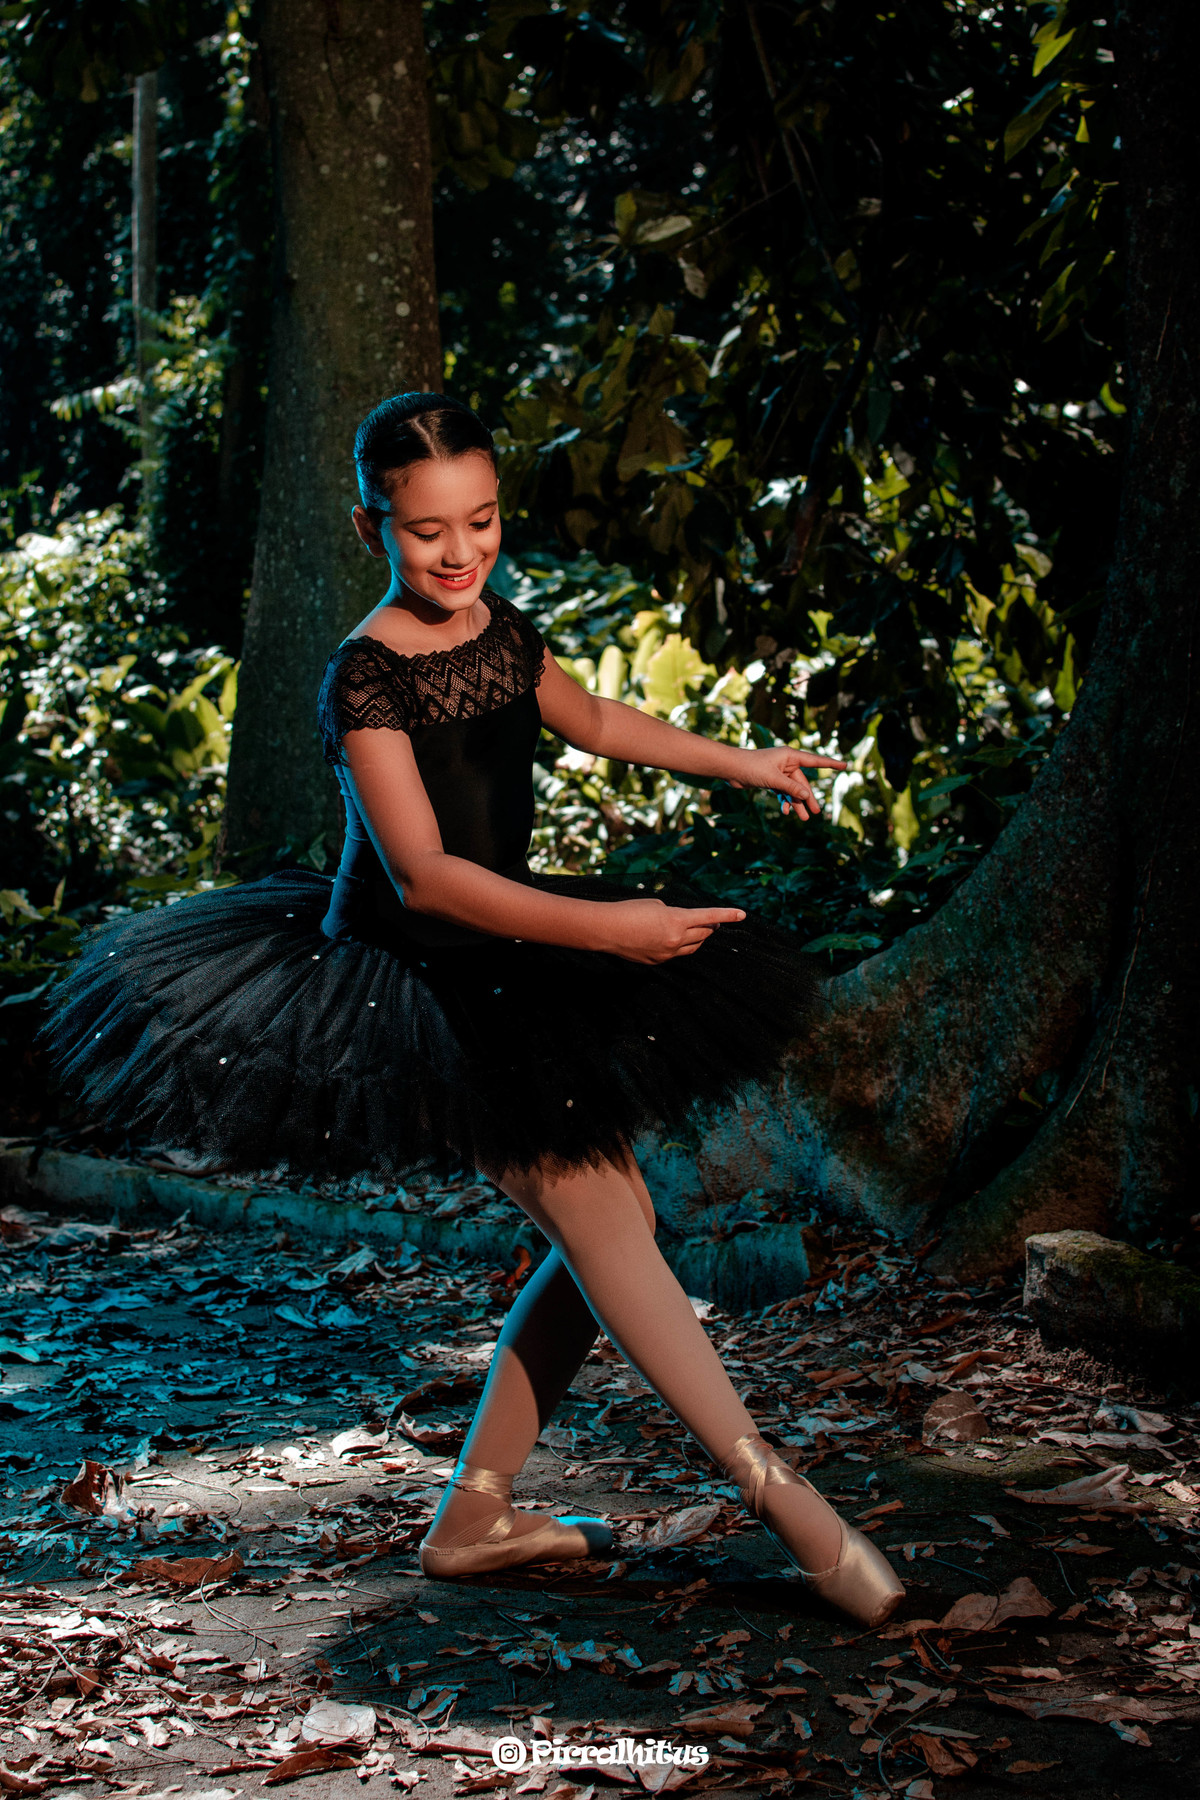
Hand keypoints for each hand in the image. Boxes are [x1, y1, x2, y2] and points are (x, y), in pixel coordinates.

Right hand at [599, 898, 745, 964]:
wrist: (607, 929)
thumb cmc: (630, 910)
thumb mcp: (657, 904)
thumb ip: (675, 914)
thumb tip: (681, 925)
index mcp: (677, 920)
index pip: (709, 917)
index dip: (728, 915)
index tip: (743, 914)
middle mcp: (676, 939)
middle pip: (704, 933)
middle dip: (710, 926)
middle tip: (714, 921)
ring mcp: (668, 953)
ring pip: (693, 946)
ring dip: (699, 937)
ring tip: (699, 930)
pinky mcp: (658, 961)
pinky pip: (677, 954)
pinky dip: (680, 946)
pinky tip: (674, 940)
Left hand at [726, 745, 847, 816]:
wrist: (731, 769)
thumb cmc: (751, 768)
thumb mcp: (774, 779)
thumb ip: (791, 788)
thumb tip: (806, 795)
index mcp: (790, 756)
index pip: (815, 761)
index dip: (831, 764)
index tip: (845, 765)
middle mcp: (787, 763)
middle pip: (802, 782)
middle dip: (807, 798)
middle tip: (815, 813)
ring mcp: (779, 772)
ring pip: (793, 790)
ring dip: (796, 803)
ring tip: (803, 818)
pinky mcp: (771, 780)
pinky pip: (783, 792)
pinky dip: (785, 801)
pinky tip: (785, 812)